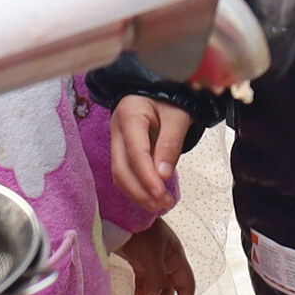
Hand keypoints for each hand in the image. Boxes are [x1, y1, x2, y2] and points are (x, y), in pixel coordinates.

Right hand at [109, 93, 194, 216]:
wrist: (162, 89)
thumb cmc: (171, 99)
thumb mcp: (178, 116)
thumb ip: (170, 144)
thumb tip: (163, 175)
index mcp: (129, 114)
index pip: (135, 152)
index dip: (146, 176)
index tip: (160, 193)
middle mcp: (117, 129)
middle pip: (121, 168)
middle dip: (140, 191)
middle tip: (163, 204)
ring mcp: (117, 141)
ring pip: (120, 174)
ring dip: (138, 194)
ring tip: (161, 204)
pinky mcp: (122, 151)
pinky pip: (126, 173)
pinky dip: (138, 188)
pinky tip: (154, 197)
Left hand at [119, 219, 195, 294]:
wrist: (117, 214)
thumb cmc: (138, 232)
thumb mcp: (150, 254)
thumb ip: (155, 278)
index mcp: (176, 257)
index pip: (186, 284)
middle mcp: (168, 260)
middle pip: (176, 289)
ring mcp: (154, 260)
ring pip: (161, 288)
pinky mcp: (139, 260)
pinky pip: (146, 281)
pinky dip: (144, 292)